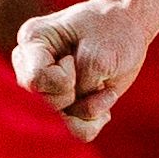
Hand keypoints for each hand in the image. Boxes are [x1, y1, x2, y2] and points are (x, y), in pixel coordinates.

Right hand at [13, 0, 155, 141]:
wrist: (128, 26)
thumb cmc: (114, 30)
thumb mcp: (100, 54)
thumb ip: (80, 84)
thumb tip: (69, 116)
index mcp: (33, 40)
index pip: (35, 80)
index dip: (63, 80)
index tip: (76, 60)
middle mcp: (30, 65)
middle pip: (43, 105)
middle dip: (76, 95)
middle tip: (93, 72)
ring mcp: (44, 87)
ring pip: (58, 124)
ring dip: (88, 111)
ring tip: (103, 89)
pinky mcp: (61, 103)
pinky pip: (73, 131)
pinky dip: (93, 120)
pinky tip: (104, 98)